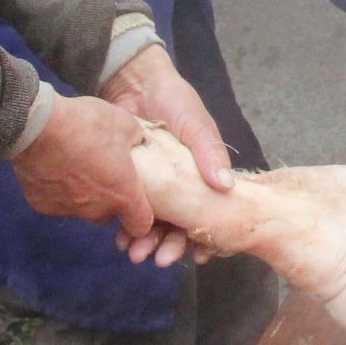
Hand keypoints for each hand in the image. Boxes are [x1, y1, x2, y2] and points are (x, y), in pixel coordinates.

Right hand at [12, 92, 156, 245]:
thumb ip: (136, 140)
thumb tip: (137, 142)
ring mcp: (67, 210)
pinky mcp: (42, 205)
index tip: (138, 206)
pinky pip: (56, 202)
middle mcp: (96, 210)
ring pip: (81, 209)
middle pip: (108, 215)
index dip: (142, 218)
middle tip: (105, 173)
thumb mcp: (125, 124)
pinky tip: (55, 167)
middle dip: (109, 200)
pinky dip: (58, 190)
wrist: (37, 128)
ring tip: (77, 165)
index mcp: (122, 194)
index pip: (140, 225)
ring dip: (83, 194)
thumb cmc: (86, 125)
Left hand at [100, 43, 230, 263]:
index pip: (207, 212)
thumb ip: (210, 154)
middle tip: (159, 261)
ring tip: (136, 254)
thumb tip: (226, 187)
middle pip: (179, 224)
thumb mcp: (197, 126)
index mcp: (201, 175)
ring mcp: (154, 185)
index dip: (205, 237)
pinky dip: (125, 226)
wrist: (134, 84)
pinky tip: (119, 238)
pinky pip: (128, 209)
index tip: (200, 257)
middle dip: (171, 245)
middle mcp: (179, 186)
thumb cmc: (175, 102)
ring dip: (147, 241)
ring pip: (154, 222)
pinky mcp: (130, 180)